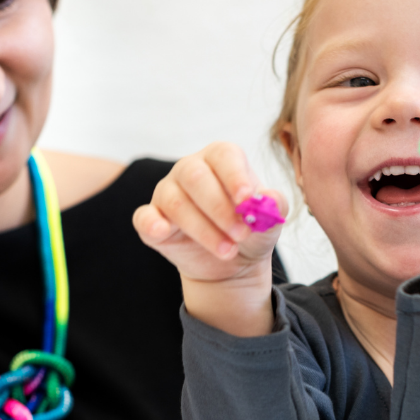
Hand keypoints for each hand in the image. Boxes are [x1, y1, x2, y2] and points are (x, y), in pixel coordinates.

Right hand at [133, 142, 286, 335]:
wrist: (232, 263)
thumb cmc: (251, 231)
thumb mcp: (269, 221)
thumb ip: (275, 206)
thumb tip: (270, 200)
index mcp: (221, 159)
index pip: (224, 156)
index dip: (234, 176)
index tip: (247, 200)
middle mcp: (190, 170)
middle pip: (196, 177)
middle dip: (220, 209)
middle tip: (241, 234)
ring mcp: (167, 193)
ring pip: (176, 202)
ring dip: (203, 229)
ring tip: (228, 251)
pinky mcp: (151, 219)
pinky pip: (144, 217)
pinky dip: (151, 223)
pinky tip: (163, 231)